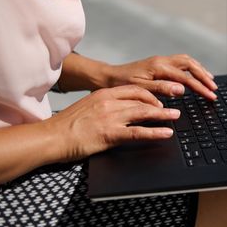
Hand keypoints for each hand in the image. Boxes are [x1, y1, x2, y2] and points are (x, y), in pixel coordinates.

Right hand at [46, 85, 179, 161]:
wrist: (51, 137)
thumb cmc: (67, 126)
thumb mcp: (87, 108)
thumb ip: (104, 106)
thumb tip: (119, 110)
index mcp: (103, 95)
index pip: (133, 89)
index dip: (150, 94)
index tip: (159, 99)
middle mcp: (109, 102)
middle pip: (142, 99)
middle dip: (160, 103)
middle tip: (173, 108)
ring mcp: (110, 118)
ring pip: (143, 113)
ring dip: (163, 115)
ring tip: (176, 117)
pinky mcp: (110, 134)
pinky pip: (138, 132)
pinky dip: (155, 132)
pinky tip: (166, 133)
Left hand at [104, 54, 217, 99]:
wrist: (108, 78)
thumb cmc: (122, 84)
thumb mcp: (140, 89)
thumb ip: (161, 89)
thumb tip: (181, 89)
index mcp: (158, 67)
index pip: (185, 77)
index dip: (200, 87)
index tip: (210, 96)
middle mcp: (162, 61)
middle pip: (190, 64)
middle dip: (204, 76)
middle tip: (214, 89)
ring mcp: (161, 61)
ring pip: (187, 61)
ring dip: (200, 70)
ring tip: (210, 81)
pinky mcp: (160, 64)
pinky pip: (181, 63)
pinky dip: (192, 69)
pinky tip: (196, 76)